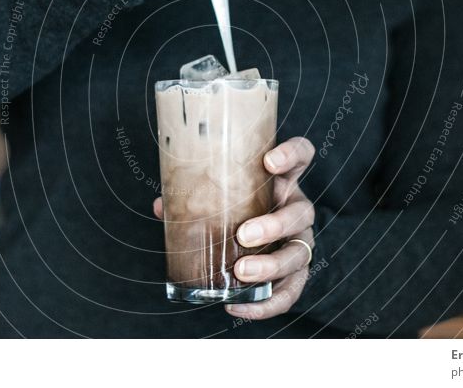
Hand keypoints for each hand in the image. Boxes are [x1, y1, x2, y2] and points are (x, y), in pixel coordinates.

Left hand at [153, 136, 315, 319]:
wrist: (251, 238)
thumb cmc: (233, 209)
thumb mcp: (219, 197)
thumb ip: (194, 197)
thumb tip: (161, 206)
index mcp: (282, 182)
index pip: (300, 156)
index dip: (291, 155)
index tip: (268, 162)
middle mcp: (297, 209)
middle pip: (300, 213)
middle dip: (274, 225)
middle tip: (244, 234)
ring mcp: (300, 242)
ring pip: (299, 253)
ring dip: (271, 265)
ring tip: (241, 272)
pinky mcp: (296, 274)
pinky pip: (290, 292)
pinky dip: (266, 304)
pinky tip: (238, 307)